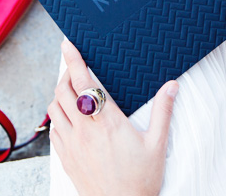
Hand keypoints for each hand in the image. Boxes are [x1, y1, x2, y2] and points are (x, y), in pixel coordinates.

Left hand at [48, 39, 178, 195]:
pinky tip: (69, 116)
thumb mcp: (157, 145)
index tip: (68, 43)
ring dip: (60, 93)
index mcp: (107, 122)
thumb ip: (163, 112)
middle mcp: (84, 130)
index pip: (84, 82)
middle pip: (63, 90)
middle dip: (66, 73)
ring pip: (54, 108)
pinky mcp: (66, 157)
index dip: (74, 60)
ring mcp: (72, 144)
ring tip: (72, 89)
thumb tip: (172, 86)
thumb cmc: (140, 180)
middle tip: (74, 65)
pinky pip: (54, 128)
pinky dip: (58, 115)